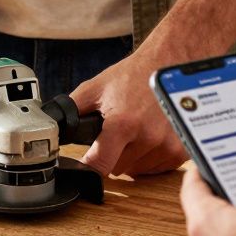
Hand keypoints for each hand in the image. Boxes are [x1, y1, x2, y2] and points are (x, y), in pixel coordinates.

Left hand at [71, 53, 186, 175]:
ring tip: (137, 130)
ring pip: (137, 169)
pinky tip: (151, 136)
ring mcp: (167, 146)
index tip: (85, 165)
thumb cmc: (135, 74)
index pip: (99, 166)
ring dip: (134, 156)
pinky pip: (157, 167)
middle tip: (118, 132)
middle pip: (118, 168)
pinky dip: (151, 156)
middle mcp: (148, 138)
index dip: (88, 167)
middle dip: (114, 154)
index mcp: (123, 124)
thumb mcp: (96, 88)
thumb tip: (54, 126)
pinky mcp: (181, 150)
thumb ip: (73, 109)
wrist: (170, 65)